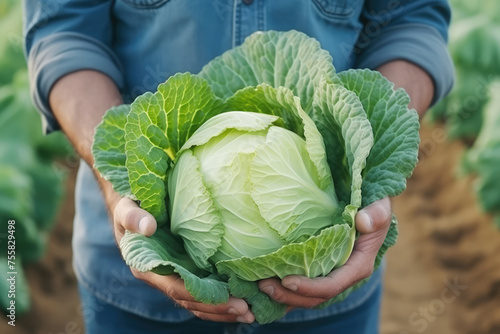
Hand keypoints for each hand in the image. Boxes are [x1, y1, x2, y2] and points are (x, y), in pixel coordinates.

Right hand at [112, 197, 254, 322]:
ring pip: (199, 299)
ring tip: (250, 313)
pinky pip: (204, 287)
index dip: (200, 296)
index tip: (227, 300)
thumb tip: (148, 227)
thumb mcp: (126, 208)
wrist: (135, 204)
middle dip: (218, 307)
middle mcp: (163, 276)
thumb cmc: (131, 206)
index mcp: (147, 267)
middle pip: (192, 299)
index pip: (175, 288)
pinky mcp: (188, 267)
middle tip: (247, 311)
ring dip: (223, 308)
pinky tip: (244, 298)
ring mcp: (177, 273)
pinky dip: (222, 296)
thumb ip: (133, 217)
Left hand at [258, 197, 391, 309]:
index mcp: (357, 266)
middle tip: (263, 286)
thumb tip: (363, 222)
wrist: (368, 209)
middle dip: (289, 296)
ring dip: (283, 296)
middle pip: (315, 297)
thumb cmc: (373, 207)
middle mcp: (342, 276)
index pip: (332, 285)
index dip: (309, 287)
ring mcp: (330, 275)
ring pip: (306, 296)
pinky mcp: (318, 270)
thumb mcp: (380, 206)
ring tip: (259, 286)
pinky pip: (301, 286)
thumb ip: (377, 213)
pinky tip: (262, 285)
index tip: (287, 281)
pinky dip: (283, 290)